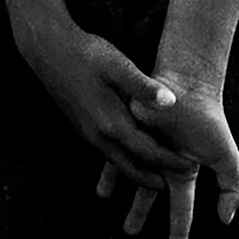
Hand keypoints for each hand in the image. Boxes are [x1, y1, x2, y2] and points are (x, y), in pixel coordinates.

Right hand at [18, 18, 189, 188]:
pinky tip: (130, 154)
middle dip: (151, 180)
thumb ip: (144, 87)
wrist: (48, 50)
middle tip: (171, 187)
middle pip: (130, 168)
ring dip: (136, 172)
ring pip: (116, 162)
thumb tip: (172, 102)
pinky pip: (106, 152)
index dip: (169, 161)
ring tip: (155, 176)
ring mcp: (87, 133)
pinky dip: (122, 159)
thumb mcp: (118, 65)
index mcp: (111, 122)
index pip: (147, 152)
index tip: (189, 166)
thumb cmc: (86, 53)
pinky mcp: (81, 127)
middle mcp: (98, 135)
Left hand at [115, 63, 238, 238]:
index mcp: (182, 172)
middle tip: (130, 233)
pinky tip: (101, 186)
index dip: (179, 234)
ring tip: (108, 205)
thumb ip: (232, 188)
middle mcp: (160, 164)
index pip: (181, 210)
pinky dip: (106, 172)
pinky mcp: (127, 134)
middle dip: (139, 215)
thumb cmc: (208, 119)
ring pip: (128, 177)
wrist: (187, 85)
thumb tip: (226, 220)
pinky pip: (112, 156)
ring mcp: (142, 149)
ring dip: (119, 192)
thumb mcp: (226, 158)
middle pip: (147, 196)